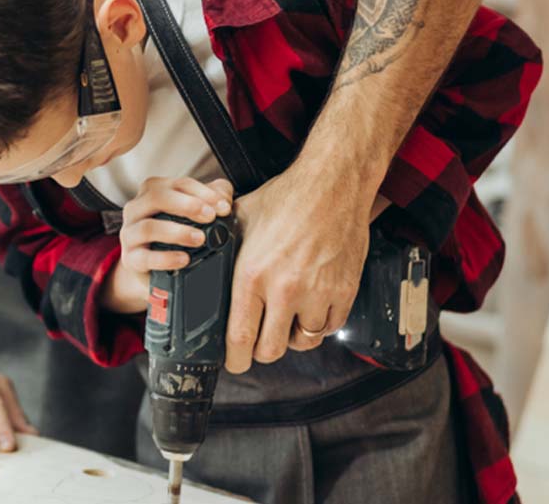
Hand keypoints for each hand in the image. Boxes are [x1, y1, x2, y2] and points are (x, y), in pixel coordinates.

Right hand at [101, 177, 234, 313]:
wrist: (157, 269)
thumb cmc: (176, 235)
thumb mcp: (194, 213)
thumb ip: (212, 198)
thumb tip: (223, 200)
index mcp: (153, 192)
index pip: (178, 183)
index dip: (203, 193)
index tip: (223, 208)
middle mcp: (137, 209)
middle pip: (156, 196)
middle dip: (186, 205)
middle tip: (210, 217)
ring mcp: (130, 233)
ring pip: (148, 227)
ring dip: (177, 232)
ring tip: (200, 239)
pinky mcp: (130, 258)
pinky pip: (144, 257)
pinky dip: (166, 258)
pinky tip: (184, 259)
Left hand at [224, 169, 370, 373]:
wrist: (332, 185)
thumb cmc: (285, 199)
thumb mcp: (240, 220)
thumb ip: (224, 246)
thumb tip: (205, 258)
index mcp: (253, 275)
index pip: (240, 337)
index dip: (235, 359)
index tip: (233, 362)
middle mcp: (285, 290)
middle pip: (270, 350)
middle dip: (261, 351)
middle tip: (258, 342)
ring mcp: (318, 294)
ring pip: (302, 342)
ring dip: (292, 337)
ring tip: (285, 321)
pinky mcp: (344, 292)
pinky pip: (329, 328)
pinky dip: (318, 326)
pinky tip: (310, 311)